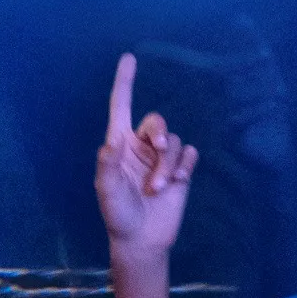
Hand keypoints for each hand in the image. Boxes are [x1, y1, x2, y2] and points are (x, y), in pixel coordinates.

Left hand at [94, 54, 197, 260]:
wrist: (142, 240)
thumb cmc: (118, 215)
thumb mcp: (107, 191)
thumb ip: (108, 166)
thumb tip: (111, 141)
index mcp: (119, 145)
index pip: (121, 107)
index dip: (125, 82)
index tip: (128, 58)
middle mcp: (141, 147)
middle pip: (157, 122)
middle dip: (158, 136)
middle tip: (156, 157)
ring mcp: (161, 159)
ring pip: (174, 142)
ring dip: (167, 164)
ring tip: (157, 189)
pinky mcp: (180, 171)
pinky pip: (189, 154)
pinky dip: (184, 166)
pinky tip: (176, 183)